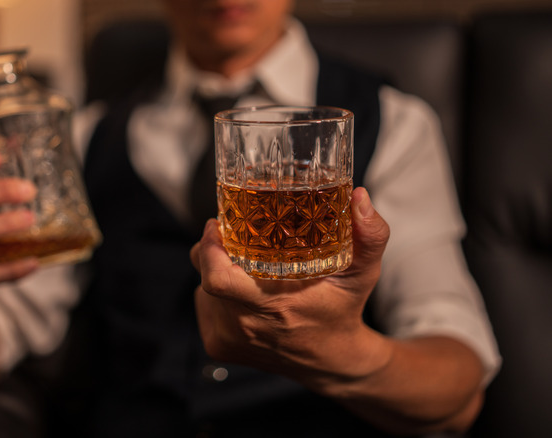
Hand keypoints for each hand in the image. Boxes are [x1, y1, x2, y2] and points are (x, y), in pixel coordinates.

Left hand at [190, 187, 392, 393]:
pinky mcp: (217, 346)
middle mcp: (242, 326)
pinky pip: (203, 306)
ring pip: (200, 288)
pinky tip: (242, 292)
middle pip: (204, 275)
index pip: (217, 279)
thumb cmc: (342, 310)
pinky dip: (214, 294)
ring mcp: (226, 339)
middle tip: (233, 236)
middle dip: (213, 250)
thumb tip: (359, 196)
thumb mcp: (362, 273)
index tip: (217, 225)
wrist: (330, 360)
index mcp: (270, 306)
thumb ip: (369, 236)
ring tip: (247, 269)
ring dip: (217, 271)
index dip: (209, 248)